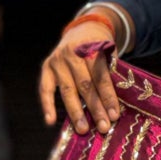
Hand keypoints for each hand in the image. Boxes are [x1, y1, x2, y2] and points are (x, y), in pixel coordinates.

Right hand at [39, 13, 122, 135]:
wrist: (83, 30)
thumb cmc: (100, 48)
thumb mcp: (109, 54)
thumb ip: (111, 74)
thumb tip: (114, 107)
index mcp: (91, 48)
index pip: (100, 76)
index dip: (108, 97)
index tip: (115, 115)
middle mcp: (72, 53)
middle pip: (85, 85)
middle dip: (95, 108)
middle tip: (103, 127)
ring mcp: (57, 60)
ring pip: (68, 90)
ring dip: (76, 112)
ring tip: (83, 130)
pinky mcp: (46, 67)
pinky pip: (45, 89)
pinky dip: (47, 105)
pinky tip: (50, 121)